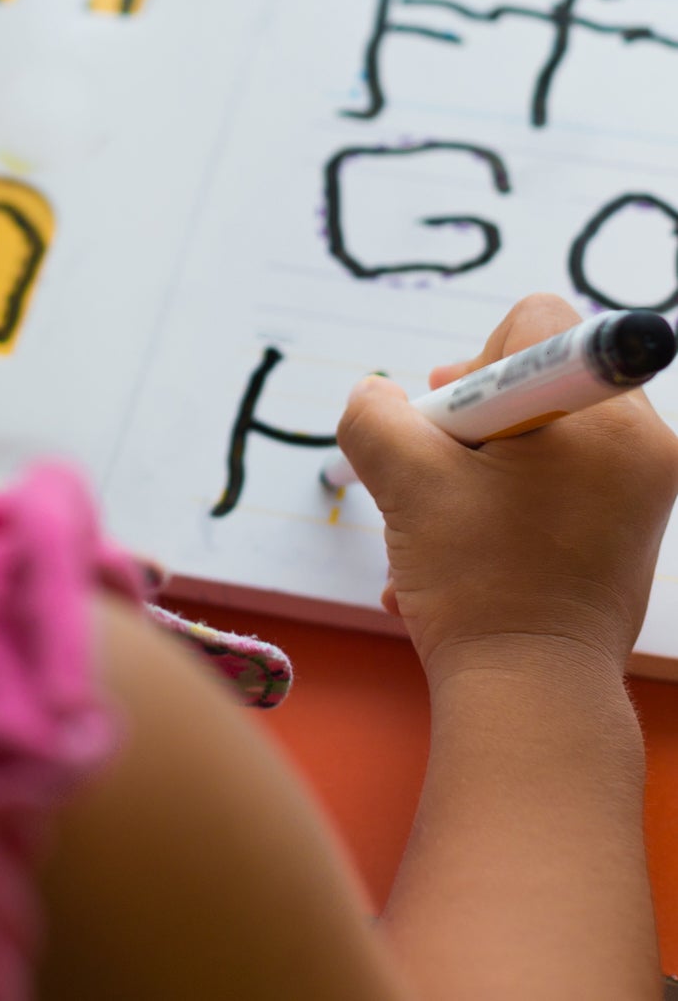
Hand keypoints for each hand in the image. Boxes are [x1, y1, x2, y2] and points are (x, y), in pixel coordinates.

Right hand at [336, 293, 677, 687]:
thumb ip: (374, 414)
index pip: (534, 322)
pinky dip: (502, 500)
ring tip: (446, 524)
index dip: (472, 365)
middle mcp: (643, 443)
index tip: (450, 426)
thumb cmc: (477, 584)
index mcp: (607, 418)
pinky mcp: (628, 524)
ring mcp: (641, 488)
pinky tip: (464, 551)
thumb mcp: (405, 481)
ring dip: (474, 468)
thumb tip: (375, 394)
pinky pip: (555, 477)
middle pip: (534, 376)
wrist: (530, 694)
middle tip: (441, 476)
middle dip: (469, 421)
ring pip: (535, 431)